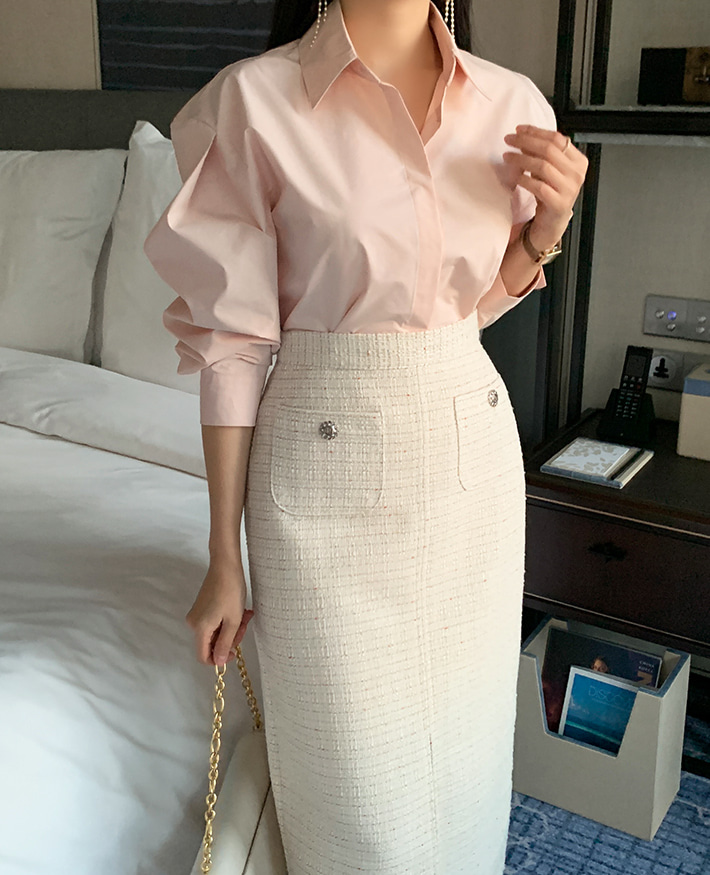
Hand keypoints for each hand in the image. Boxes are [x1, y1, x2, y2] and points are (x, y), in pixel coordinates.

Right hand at [185, 557, 254, 666]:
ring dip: (232, 627)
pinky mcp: (202, 607)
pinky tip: (239, 610)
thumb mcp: (233, 621)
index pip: (203, 656)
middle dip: (230, 637)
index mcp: (200, 628)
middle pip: (212, 643)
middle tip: (244, 625)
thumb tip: (219, 662)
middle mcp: (194, 623)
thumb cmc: (230, 591)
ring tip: (245, 614)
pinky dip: (227, 619)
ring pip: (216, 631)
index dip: (219, 658)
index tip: (234, 651)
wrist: (225, 566)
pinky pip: (214, 621)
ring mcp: (197, 614)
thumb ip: (225, 643)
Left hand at [503, 124, 587, 249]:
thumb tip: (522, 137)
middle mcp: (577, 174)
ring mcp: (569, 189)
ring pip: (543, 166)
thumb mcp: (549, 169)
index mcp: (578, 161)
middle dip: (525, 142)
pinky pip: (539, 187)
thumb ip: (541, 153)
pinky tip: (516, 178)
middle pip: (549, 150)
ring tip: (508, 157)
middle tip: (509, 140)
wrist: (552, 221)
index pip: (557, 139)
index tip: (518, 130)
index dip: (536, 132)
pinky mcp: (559, 203)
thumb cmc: (550, 192)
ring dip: (521, 159)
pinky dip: (525, 180)